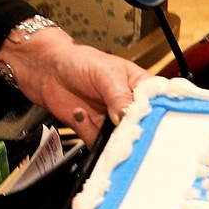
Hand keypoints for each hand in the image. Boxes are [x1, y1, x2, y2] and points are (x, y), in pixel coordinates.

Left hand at [0, 29, 151, 144]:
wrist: (44, 70)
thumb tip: (128, 116)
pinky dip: (94, 143)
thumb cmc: (78, 61)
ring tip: (107, 132)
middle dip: (138, 133)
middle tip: (131, 134)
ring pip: (124, 141)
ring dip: (116, 142)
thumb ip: (119, 95)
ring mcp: (112, 121)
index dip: (163, 115)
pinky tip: (84, 120)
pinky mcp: (94, 132)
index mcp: (141, 87)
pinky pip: (101, 147)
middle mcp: (130, 107)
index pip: (160, 104)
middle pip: (144, 127)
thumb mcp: (105, 73)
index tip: (158, 123)